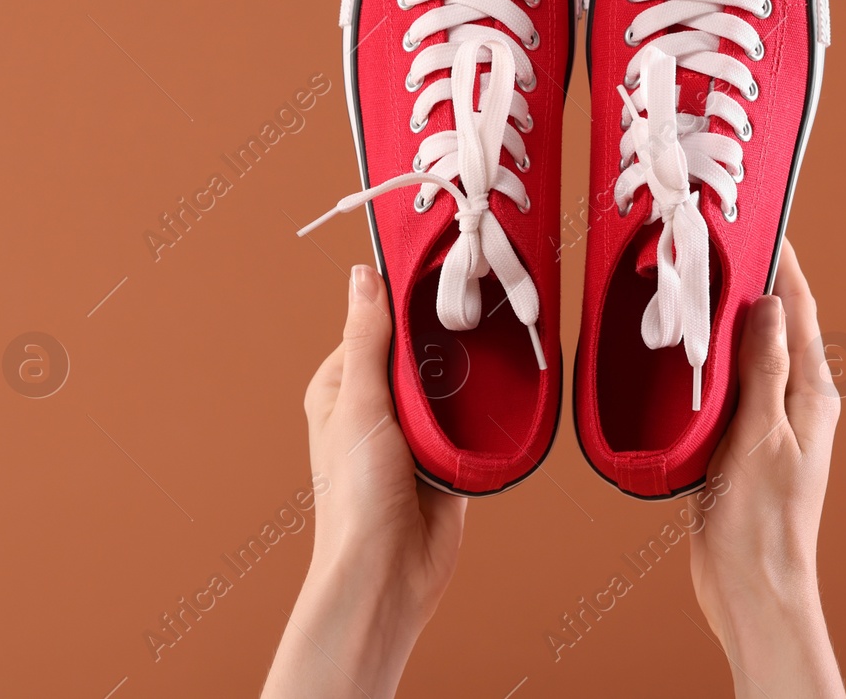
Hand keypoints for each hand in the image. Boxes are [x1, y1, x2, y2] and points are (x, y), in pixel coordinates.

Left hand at [261, 265, 465, 698]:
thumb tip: (362, 275)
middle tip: (479, 308)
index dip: (406, 302)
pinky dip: (485, 412)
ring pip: (449, 385)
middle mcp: (374, 407)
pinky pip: (472, 422)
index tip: (442, 271)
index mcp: (341, 388)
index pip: (377, 326)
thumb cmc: (356, 494)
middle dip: (444, 339)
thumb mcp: (358, 403)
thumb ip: (367, 338)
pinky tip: (504, 391)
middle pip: (417, 353)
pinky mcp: (447, 459)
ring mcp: (413, 434)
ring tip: (496, 346)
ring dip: (468, 376)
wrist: (388, 574)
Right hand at [690, 240, 845, 697]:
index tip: (762, 225)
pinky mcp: (731, 437)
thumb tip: (769, 305)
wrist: (747, 582)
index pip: (799, 312)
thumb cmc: (763, 520)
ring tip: (687, 280)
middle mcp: (791, 401)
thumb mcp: (766, 435)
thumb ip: (766, 370)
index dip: (784, 266)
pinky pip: (718, 382)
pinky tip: (673, 345)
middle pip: (770, 325)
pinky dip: (700, 356)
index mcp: (811, 395)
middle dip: (747, 281)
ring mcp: (761, 419)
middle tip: (712, 242)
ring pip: (739, 351)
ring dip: (718, 317)